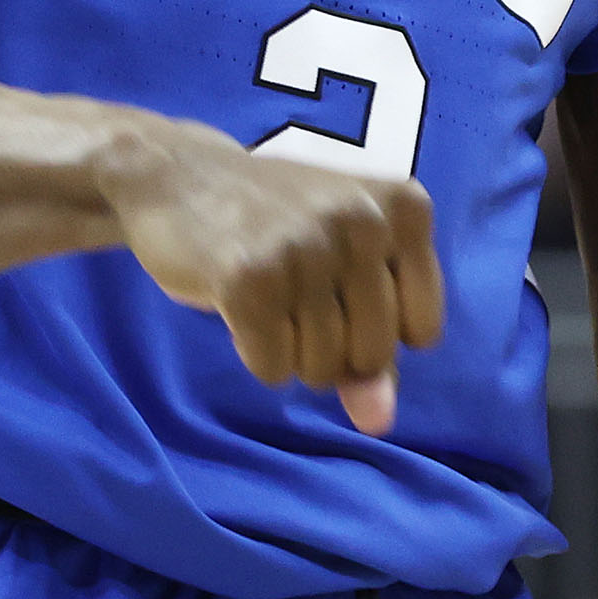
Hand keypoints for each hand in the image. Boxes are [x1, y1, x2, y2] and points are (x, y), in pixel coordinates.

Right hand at [106, 122, 442, 430]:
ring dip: (288, 350)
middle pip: (372, 355)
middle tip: (292, 287)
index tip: (338, 284)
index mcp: (404, 207)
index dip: (373, 328)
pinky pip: (272, 369)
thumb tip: (378, 422)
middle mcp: (362, 219)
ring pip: (321, 369)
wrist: (176, 176)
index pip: (421, 331)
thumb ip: (374, 348)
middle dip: (330, 348)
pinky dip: (253, 352)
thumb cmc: (273, 224)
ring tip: (264, 289)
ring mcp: (304, 247)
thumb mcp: (341, 269)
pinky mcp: (248, 279)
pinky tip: (235, 302)